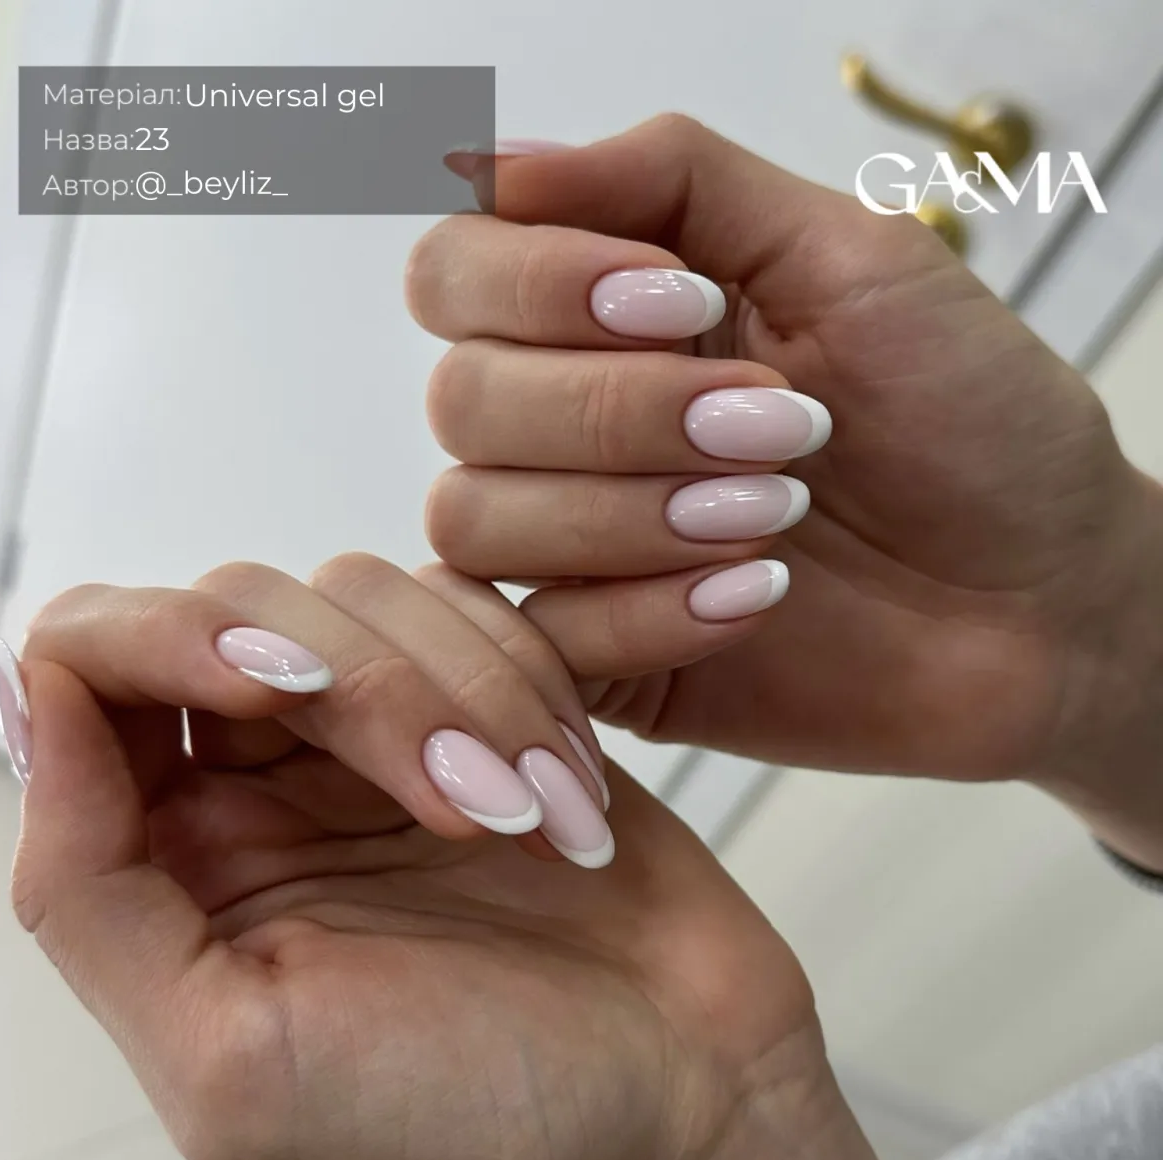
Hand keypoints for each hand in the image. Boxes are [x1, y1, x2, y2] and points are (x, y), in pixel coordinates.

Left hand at [0, 555, 890, 1159]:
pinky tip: (566, 790)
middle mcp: (262, 779)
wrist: (685, 1089)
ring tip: (535, 820)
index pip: (92, 663)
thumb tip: (36, 705)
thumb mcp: (233, 1066)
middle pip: (242, 606)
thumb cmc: (477, 1113)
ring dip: (467, 695)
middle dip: (364, 686)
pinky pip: (470, 604)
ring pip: (366, 589)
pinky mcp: (484, 696)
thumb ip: (90, 897)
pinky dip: (524, 679)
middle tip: (459, 805)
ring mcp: (379, 729)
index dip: (167, 640)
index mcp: (173, 862)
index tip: (284, 690)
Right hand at [409, 116, 1162, 859]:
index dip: (534, 282)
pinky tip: (757, 598)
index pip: (455, 273)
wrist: (1042, 596)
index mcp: (610, 318)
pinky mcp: (601, 657)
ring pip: (473, 521)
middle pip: (459, 400)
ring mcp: (575, 551)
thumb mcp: (848, 255)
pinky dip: (650, 612)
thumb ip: (673, 181)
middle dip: (618, 410)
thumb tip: (496, 162)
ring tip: (774, 516)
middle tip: (777, 424)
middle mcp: (568, 429)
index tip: (684, 301)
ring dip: (628, 514)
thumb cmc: (966, 417)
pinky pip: (543, 639)